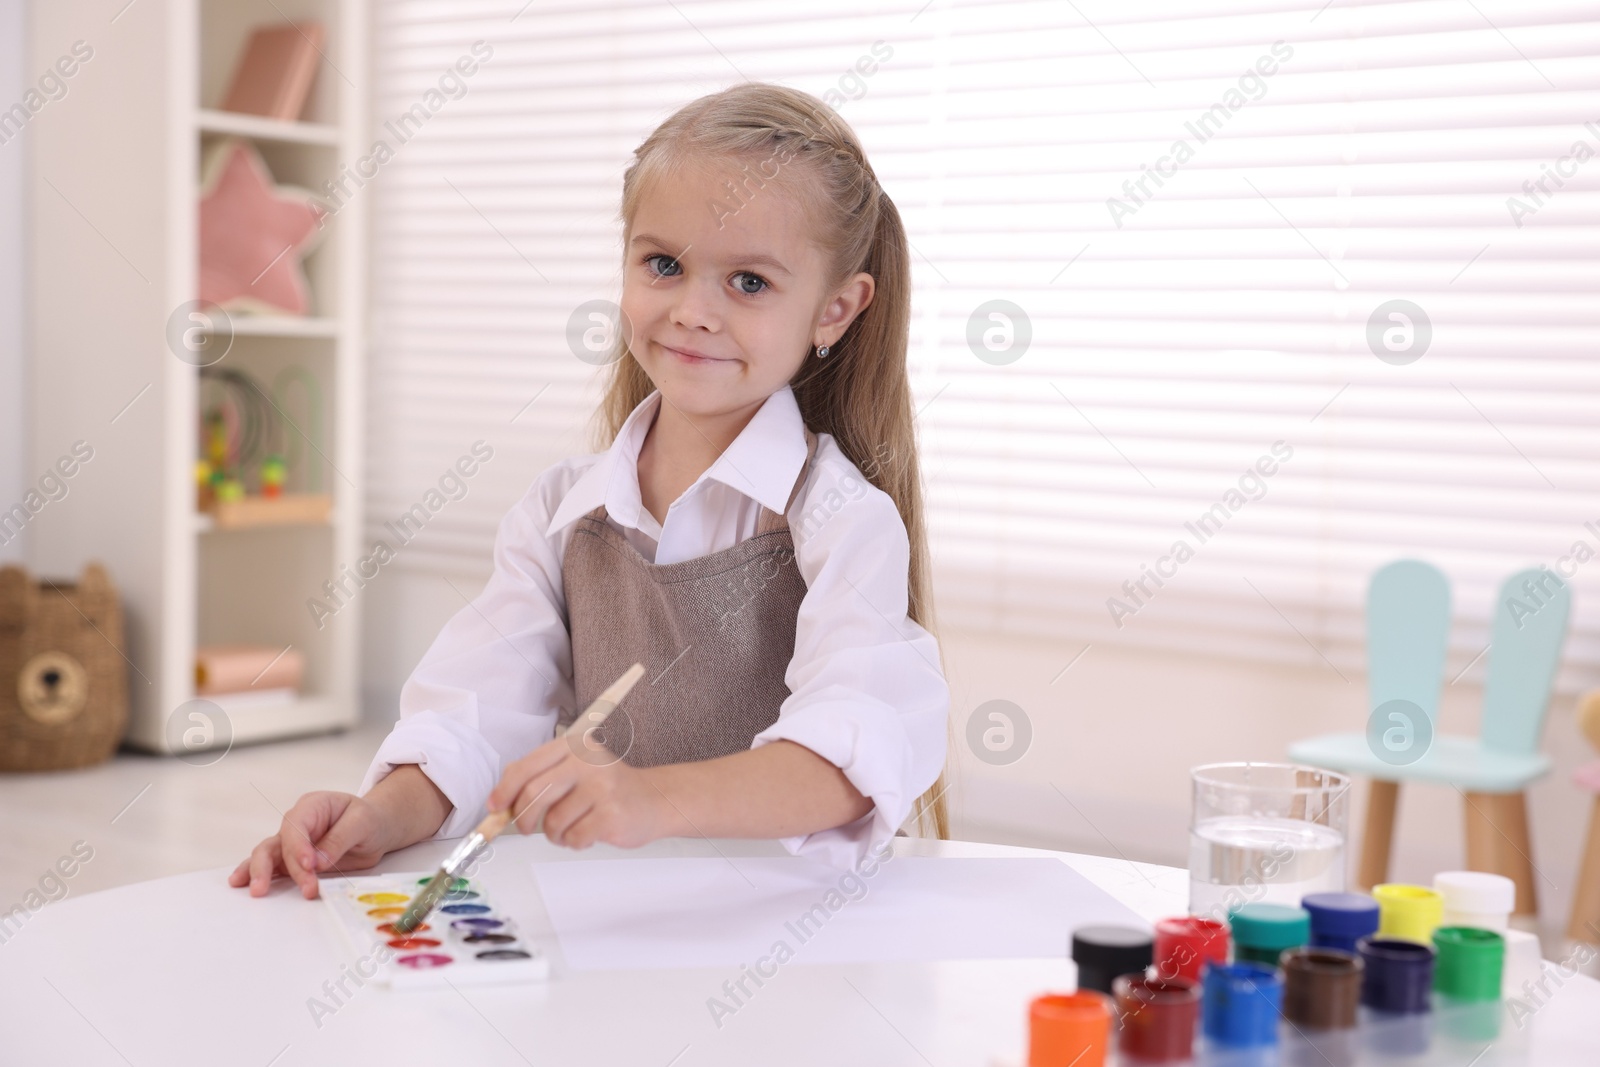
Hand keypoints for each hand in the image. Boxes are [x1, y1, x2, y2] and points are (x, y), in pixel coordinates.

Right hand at [228, 790, 397, 898]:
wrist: (375, 828)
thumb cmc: (369, 819)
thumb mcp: (363, 822)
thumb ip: (340, 838)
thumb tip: (319, 862)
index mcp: (313, 806)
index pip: (297, 825)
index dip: (299, 847)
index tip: (310, 865)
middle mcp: (297, 824)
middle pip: (278, 843)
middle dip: (281, 865)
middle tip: (295, 885)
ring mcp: (292, 843)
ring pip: (268, 856)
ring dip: (262, 873)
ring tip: (257, 891)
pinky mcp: (293, 861)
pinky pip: (273, 868)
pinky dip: (258, 876)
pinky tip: (244, 885)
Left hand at [488, 733, 668, 850]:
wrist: (652, 800)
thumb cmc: (607, 789)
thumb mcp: (574, 771)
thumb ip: (539, 778)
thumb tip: (499, 801)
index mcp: (574, 746)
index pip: (526, 767)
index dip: (504, 791)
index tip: (496, 808)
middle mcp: (587, 762)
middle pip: (534, 794)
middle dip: (524, 818)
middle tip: (528, 828)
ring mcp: (601, 787)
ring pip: (553, 821)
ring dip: (555, 834)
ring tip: (569, 829)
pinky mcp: (611, 814)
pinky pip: (574, 837)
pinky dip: (574, 842)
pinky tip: (587, 834)